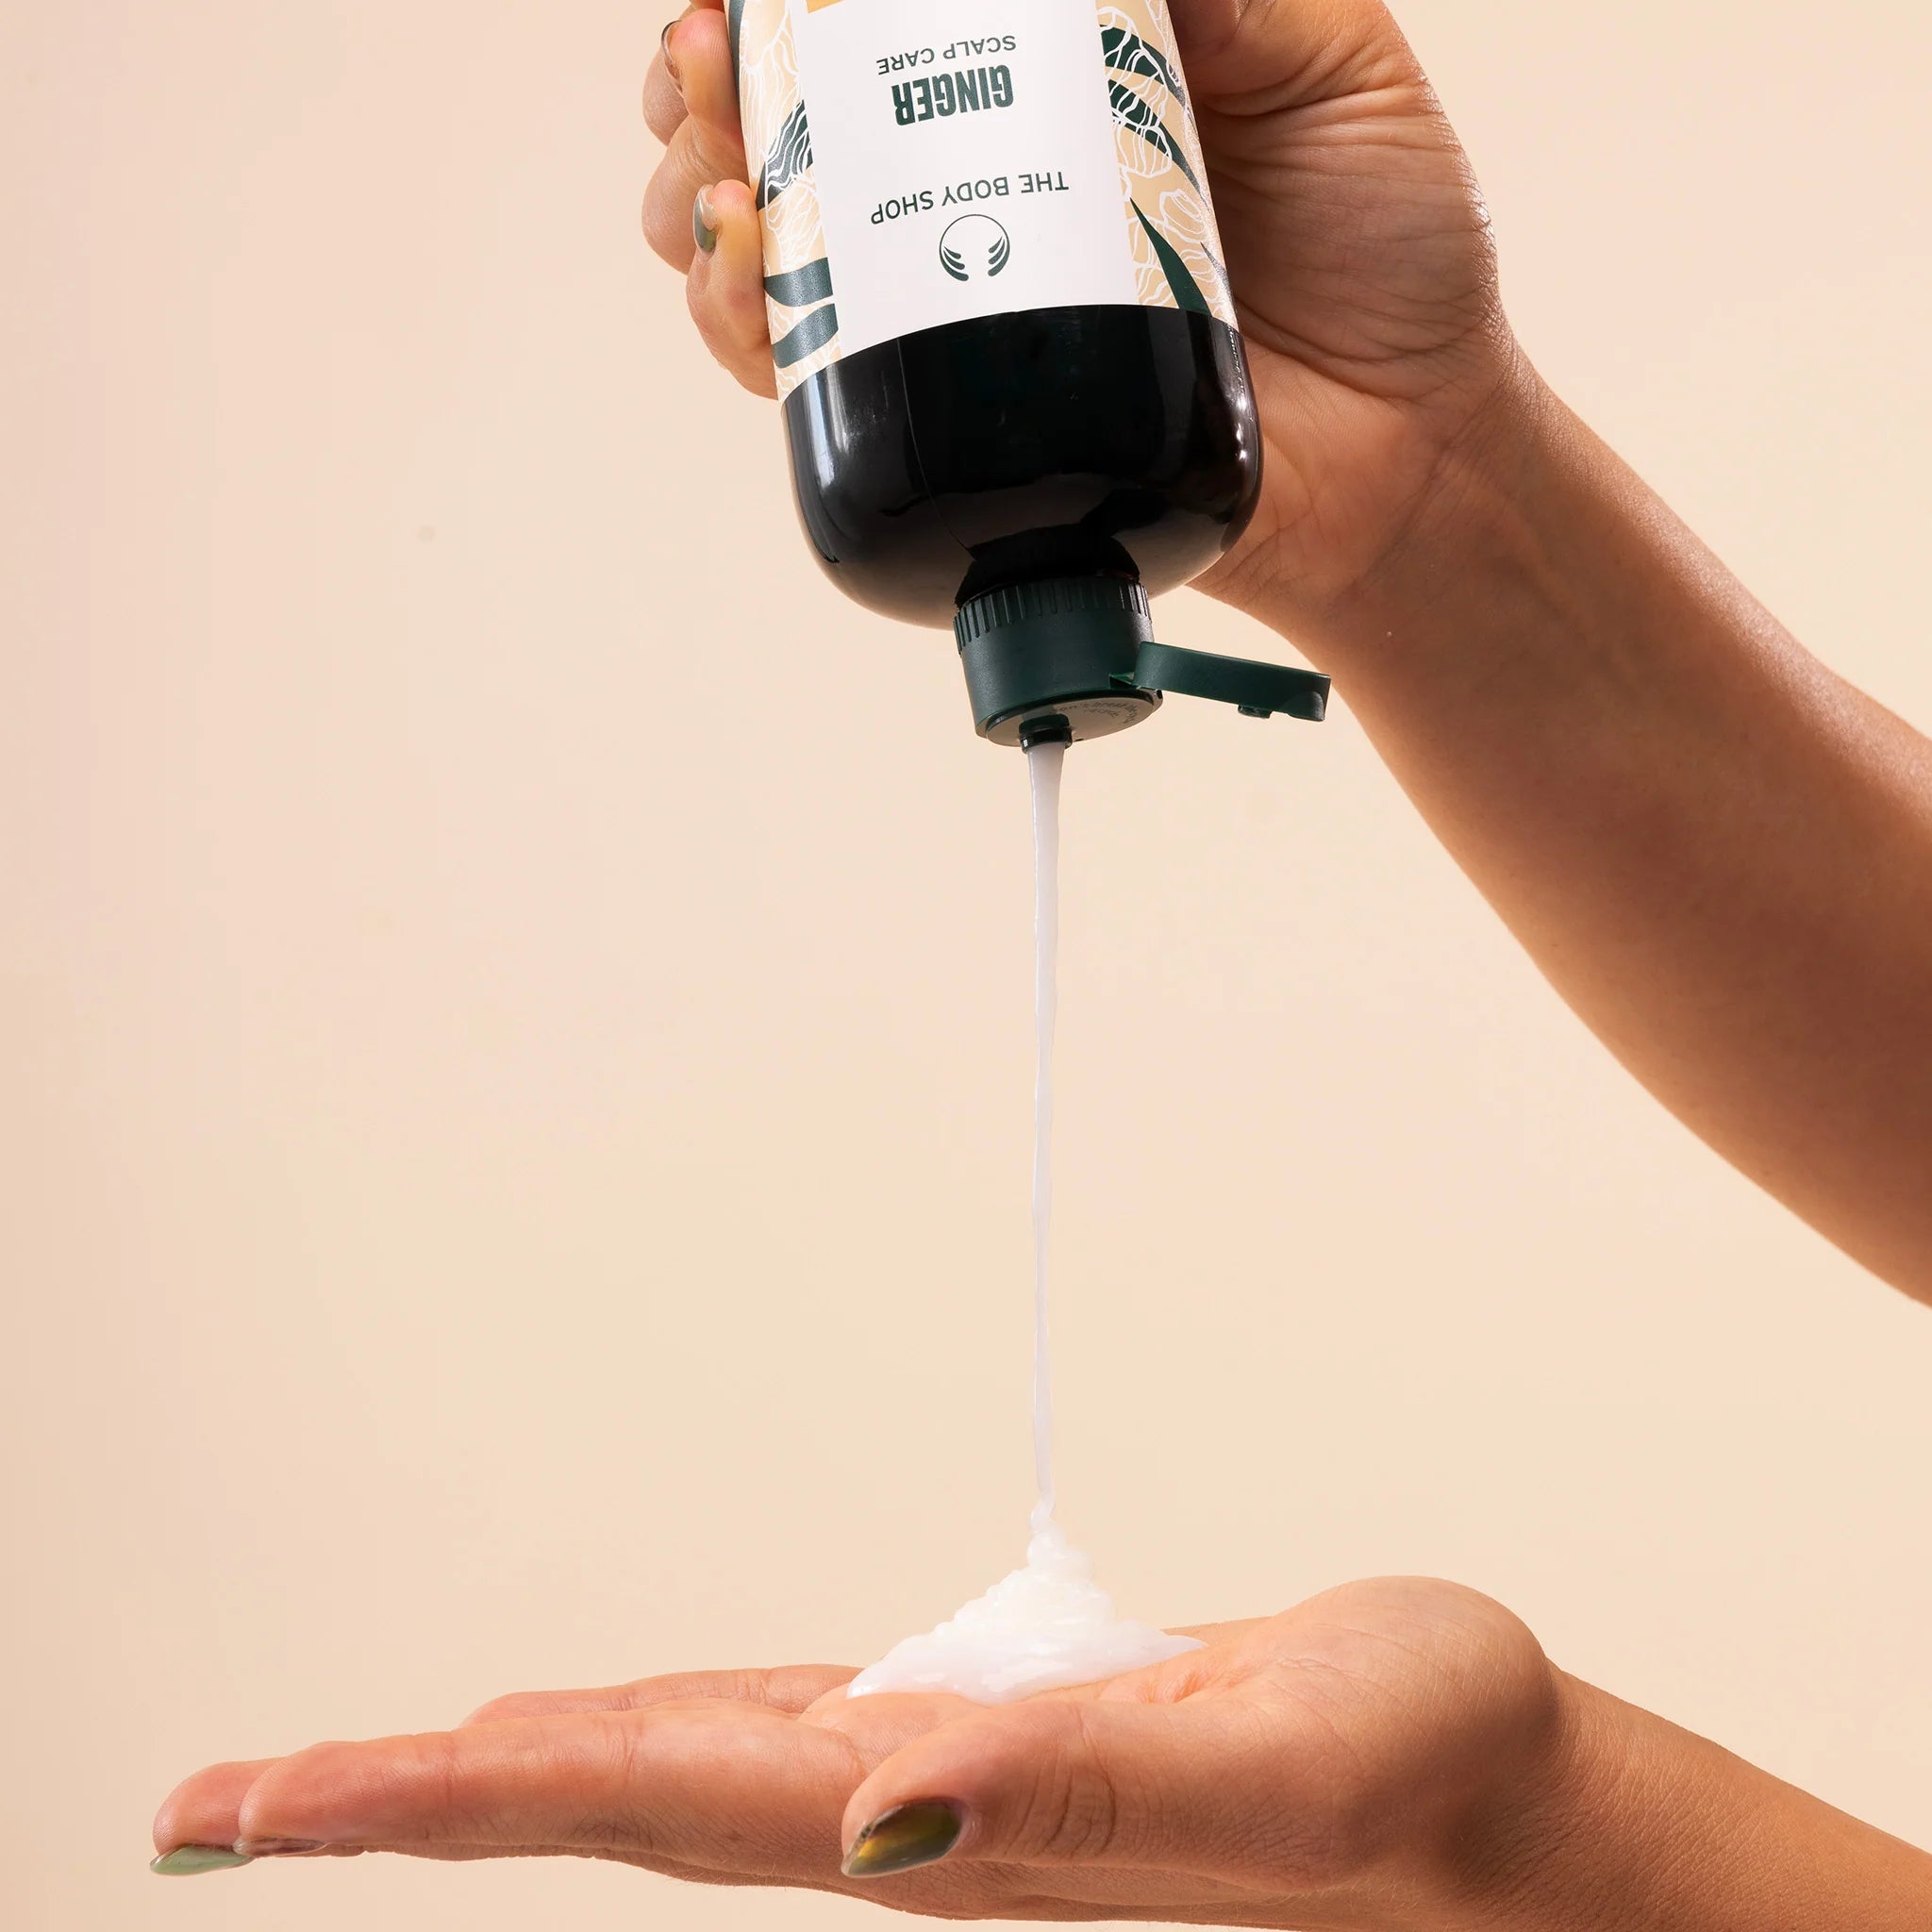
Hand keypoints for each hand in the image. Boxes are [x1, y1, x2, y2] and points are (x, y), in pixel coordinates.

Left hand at [152, 1577, 1571, 1923]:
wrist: (1493, 1817)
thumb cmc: (1415, 1784)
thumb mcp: (1269, 1766)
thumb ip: (1067, 1794)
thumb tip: (871, 1807)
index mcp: (938, 1828)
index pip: (638, 1798)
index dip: (436, 1797)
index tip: (252, 1803)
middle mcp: (905, 1821)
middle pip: (609, 1797)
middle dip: (405, 1799)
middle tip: (218, 1800)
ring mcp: (940, 1791)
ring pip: (675, 1771)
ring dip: (512, 1771)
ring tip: (372, 1773)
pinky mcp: (994, 1745)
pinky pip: (774, 1737)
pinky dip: (656, 1729)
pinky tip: (616, 1730)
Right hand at [642, 0, 1517, 626]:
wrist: (1418, 455)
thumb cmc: (1395, 259)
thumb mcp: (1333, 67)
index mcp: (1049, 87)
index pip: (881, 28)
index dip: (785, 2)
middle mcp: (981, 197)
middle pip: (786, 123)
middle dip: (705, 84)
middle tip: (704, 62)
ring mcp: (963, 316)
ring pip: (770, 249)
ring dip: (697, 199)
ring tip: (723, 177)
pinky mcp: (968, 430)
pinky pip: (817, 383)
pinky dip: (747, 329)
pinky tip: (748, 278)